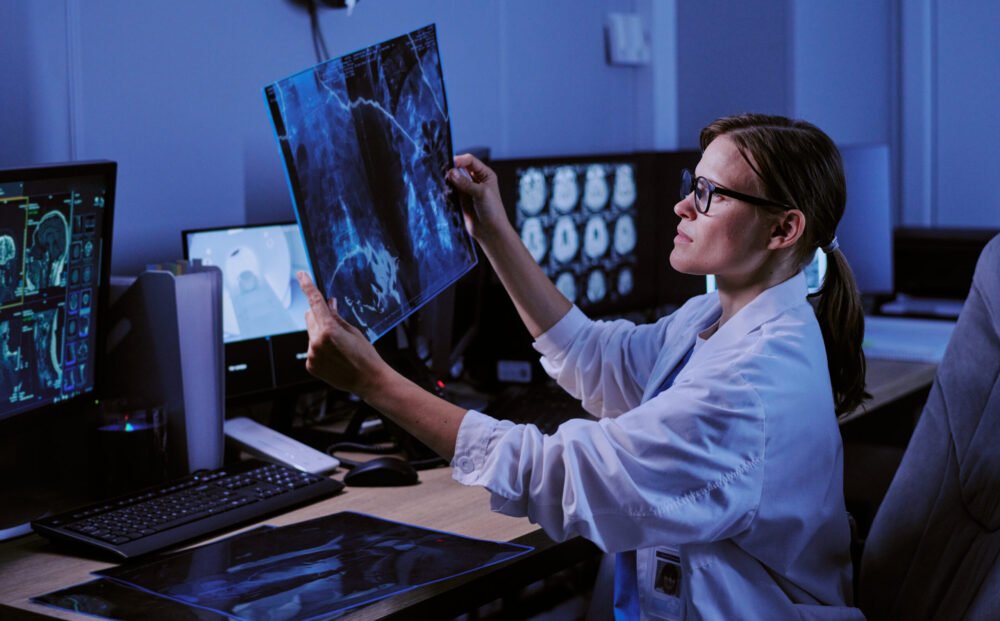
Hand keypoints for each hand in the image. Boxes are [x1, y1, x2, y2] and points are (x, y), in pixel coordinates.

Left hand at [297, 271, 389, 398]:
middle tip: (334, 325)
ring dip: (320, 334)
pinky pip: (312, 349)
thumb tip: (327, 303)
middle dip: (319, 316)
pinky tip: (334, 357)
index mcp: (329, 329)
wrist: (369, 380)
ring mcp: (312, 354)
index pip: (315, 301)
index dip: (307, 286)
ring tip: (338, 348)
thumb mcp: (353, 331)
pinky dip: (319, 349)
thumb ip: (336, 316)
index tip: (300, 274)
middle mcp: (316, 341)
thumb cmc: (365, 355)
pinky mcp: (310, 365)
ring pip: (311, 334)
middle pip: (310, 317)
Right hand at [446, 153, 507, 241]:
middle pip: (460, 168)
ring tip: (443, 183)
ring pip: (454, 179)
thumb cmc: (493, 211)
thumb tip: (451, 172)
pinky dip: (446, 190)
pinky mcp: (461, 199)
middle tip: (443, 173)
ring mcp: (468, 190)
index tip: (450, 165)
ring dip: (448, 180)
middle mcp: (476, 180)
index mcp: (485, 174)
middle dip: (452, 169)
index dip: (460, 160)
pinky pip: (451, 190)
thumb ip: (465, 183)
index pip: (470, 160)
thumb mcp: (481, 193)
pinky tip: (444, 192)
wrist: (491, 231)